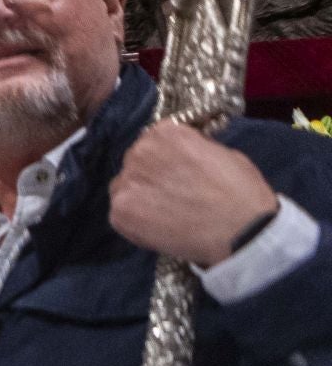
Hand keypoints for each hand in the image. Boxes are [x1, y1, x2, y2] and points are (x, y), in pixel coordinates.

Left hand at [110, 122, 278, 267]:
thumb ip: (193, 149)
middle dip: (150, 177)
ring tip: (166, 215)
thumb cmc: (242, 193)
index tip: (177, 174)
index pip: (154, 141)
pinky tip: (160, 229)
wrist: (244, 232)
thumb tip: (182, 156)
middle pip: (136, 163)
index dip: (166, 159)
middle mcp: (140, 151)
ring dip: (140, 198)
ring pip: (125, 188)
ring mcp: (127, 182)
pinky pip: (121, 214)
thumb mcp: (223, 153)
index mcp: (165, 133)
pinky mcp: (121, 211)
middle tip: (172, 197)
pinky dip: (136, 223)